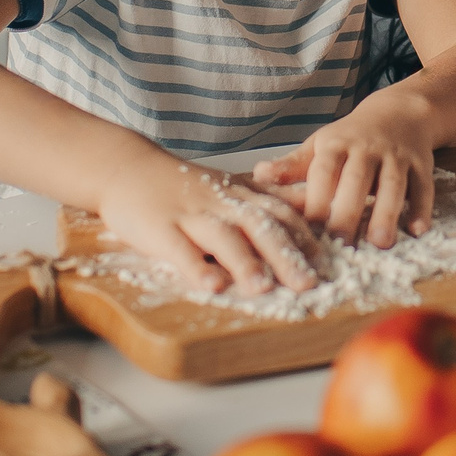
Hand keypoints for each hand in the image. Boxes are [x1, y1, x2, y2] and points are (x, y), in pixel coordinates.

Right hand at [94, 147, 321, 296]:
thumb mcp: (228, 187)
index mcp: (239, 196)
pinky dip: (195, 267)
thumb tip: (309, 206)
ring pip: (222, 237)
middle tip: (308, 283)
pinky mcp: (158, 228)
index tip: (328, 263)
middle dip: (285, 256)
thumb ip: (266, 198)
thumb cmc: (181, 184)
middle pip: (258, 227)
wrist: (126, 167)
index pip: (280, 215)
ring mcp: (189, 214)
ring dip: (244, 262)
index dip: (305, 238)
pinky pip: (178, 249)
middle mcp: (220, 203)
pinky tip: (210, 286)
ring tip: (263, 288)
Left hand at [250, 84, 438, 248]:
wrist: (400, 112)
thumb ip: (293, 166)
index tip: (310, 228)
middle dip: (350, 211)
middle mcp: (367, 148)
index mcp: (336, 145)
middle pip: (358, 179)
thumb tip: (258, 175)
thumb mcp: (321, 146)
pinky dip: (422, 207)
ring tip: (381, 243)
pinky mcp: (422, 164)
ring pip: (394, 183)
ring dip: (388, 212)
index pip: (324, 172)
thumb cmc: (352, 137)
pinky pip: (424, 186)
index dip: (318, 198)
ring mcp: (397, 155)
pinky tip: (418, 229)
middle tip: (341, 245)